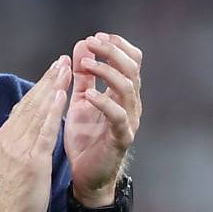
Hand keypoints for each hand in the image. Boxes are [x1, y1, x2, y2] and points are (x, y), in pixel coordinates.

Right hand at [0, 56, 71, 211]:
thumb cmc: (9, 200)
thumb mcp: (9, 166)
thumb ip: (17, 146)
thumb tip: (26, 131)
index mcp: (4, 139)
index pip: (23, 107)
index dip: (39, 89)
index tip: (52, 74)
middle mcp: (9, 139)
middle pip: (31, 103)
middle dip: (48, 81)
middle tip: (62, 61)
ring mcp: (19, 148)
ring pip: (38, 110)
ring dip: (53, 87)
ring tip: (66, 69)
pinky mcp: (31, 160)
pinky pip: (44, 129)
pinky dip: (53, 110)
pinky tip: (62, 94)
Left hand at [65, 33, 142, 207]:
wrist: (86, 175)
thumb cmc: (85, 138)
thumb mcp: (80, 100)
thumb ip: (82, 75)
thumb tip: (81, 43)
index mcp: (122, 93)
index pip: (131, 60)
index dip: (117, 45)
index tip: (96, 36)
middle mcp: (131, 104)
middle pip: (132, 68)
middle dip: (111, 51)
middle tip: (91, 42)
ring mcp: (129, 120)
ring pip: (128, 88)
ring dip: (106, 71)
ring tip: (85, 63)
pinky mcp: (122, 138)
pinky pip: (118, 116)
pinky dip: (104, 102)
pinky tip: (88, 95)